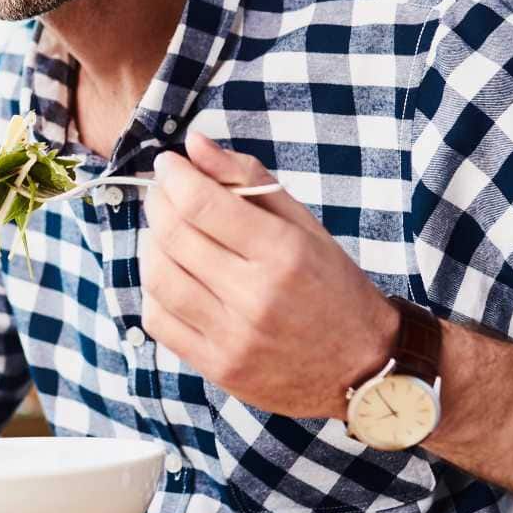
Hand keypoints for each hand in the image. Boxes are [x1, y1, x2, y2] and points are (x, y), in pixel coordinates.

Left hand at [139, 132, 396, 421]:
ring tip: (165, 232)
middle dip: (158, 202)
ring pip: (159, 277)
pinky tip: (172, 275)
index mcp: (283, 253)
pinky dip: (154, 290)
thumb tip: (194, 144)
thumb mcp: (304, 225)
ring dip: (151, 244)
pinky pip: (158, 321)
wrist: (362, 367)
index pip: (201, 203)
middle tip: (163, 191)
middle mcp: (256, 296)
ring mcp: (234, 337)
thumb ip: (248, 178)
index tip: (169, 164)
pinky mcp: (219, 368)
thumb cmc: (333, 286)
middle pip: (174, 236)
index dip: (174, 176)